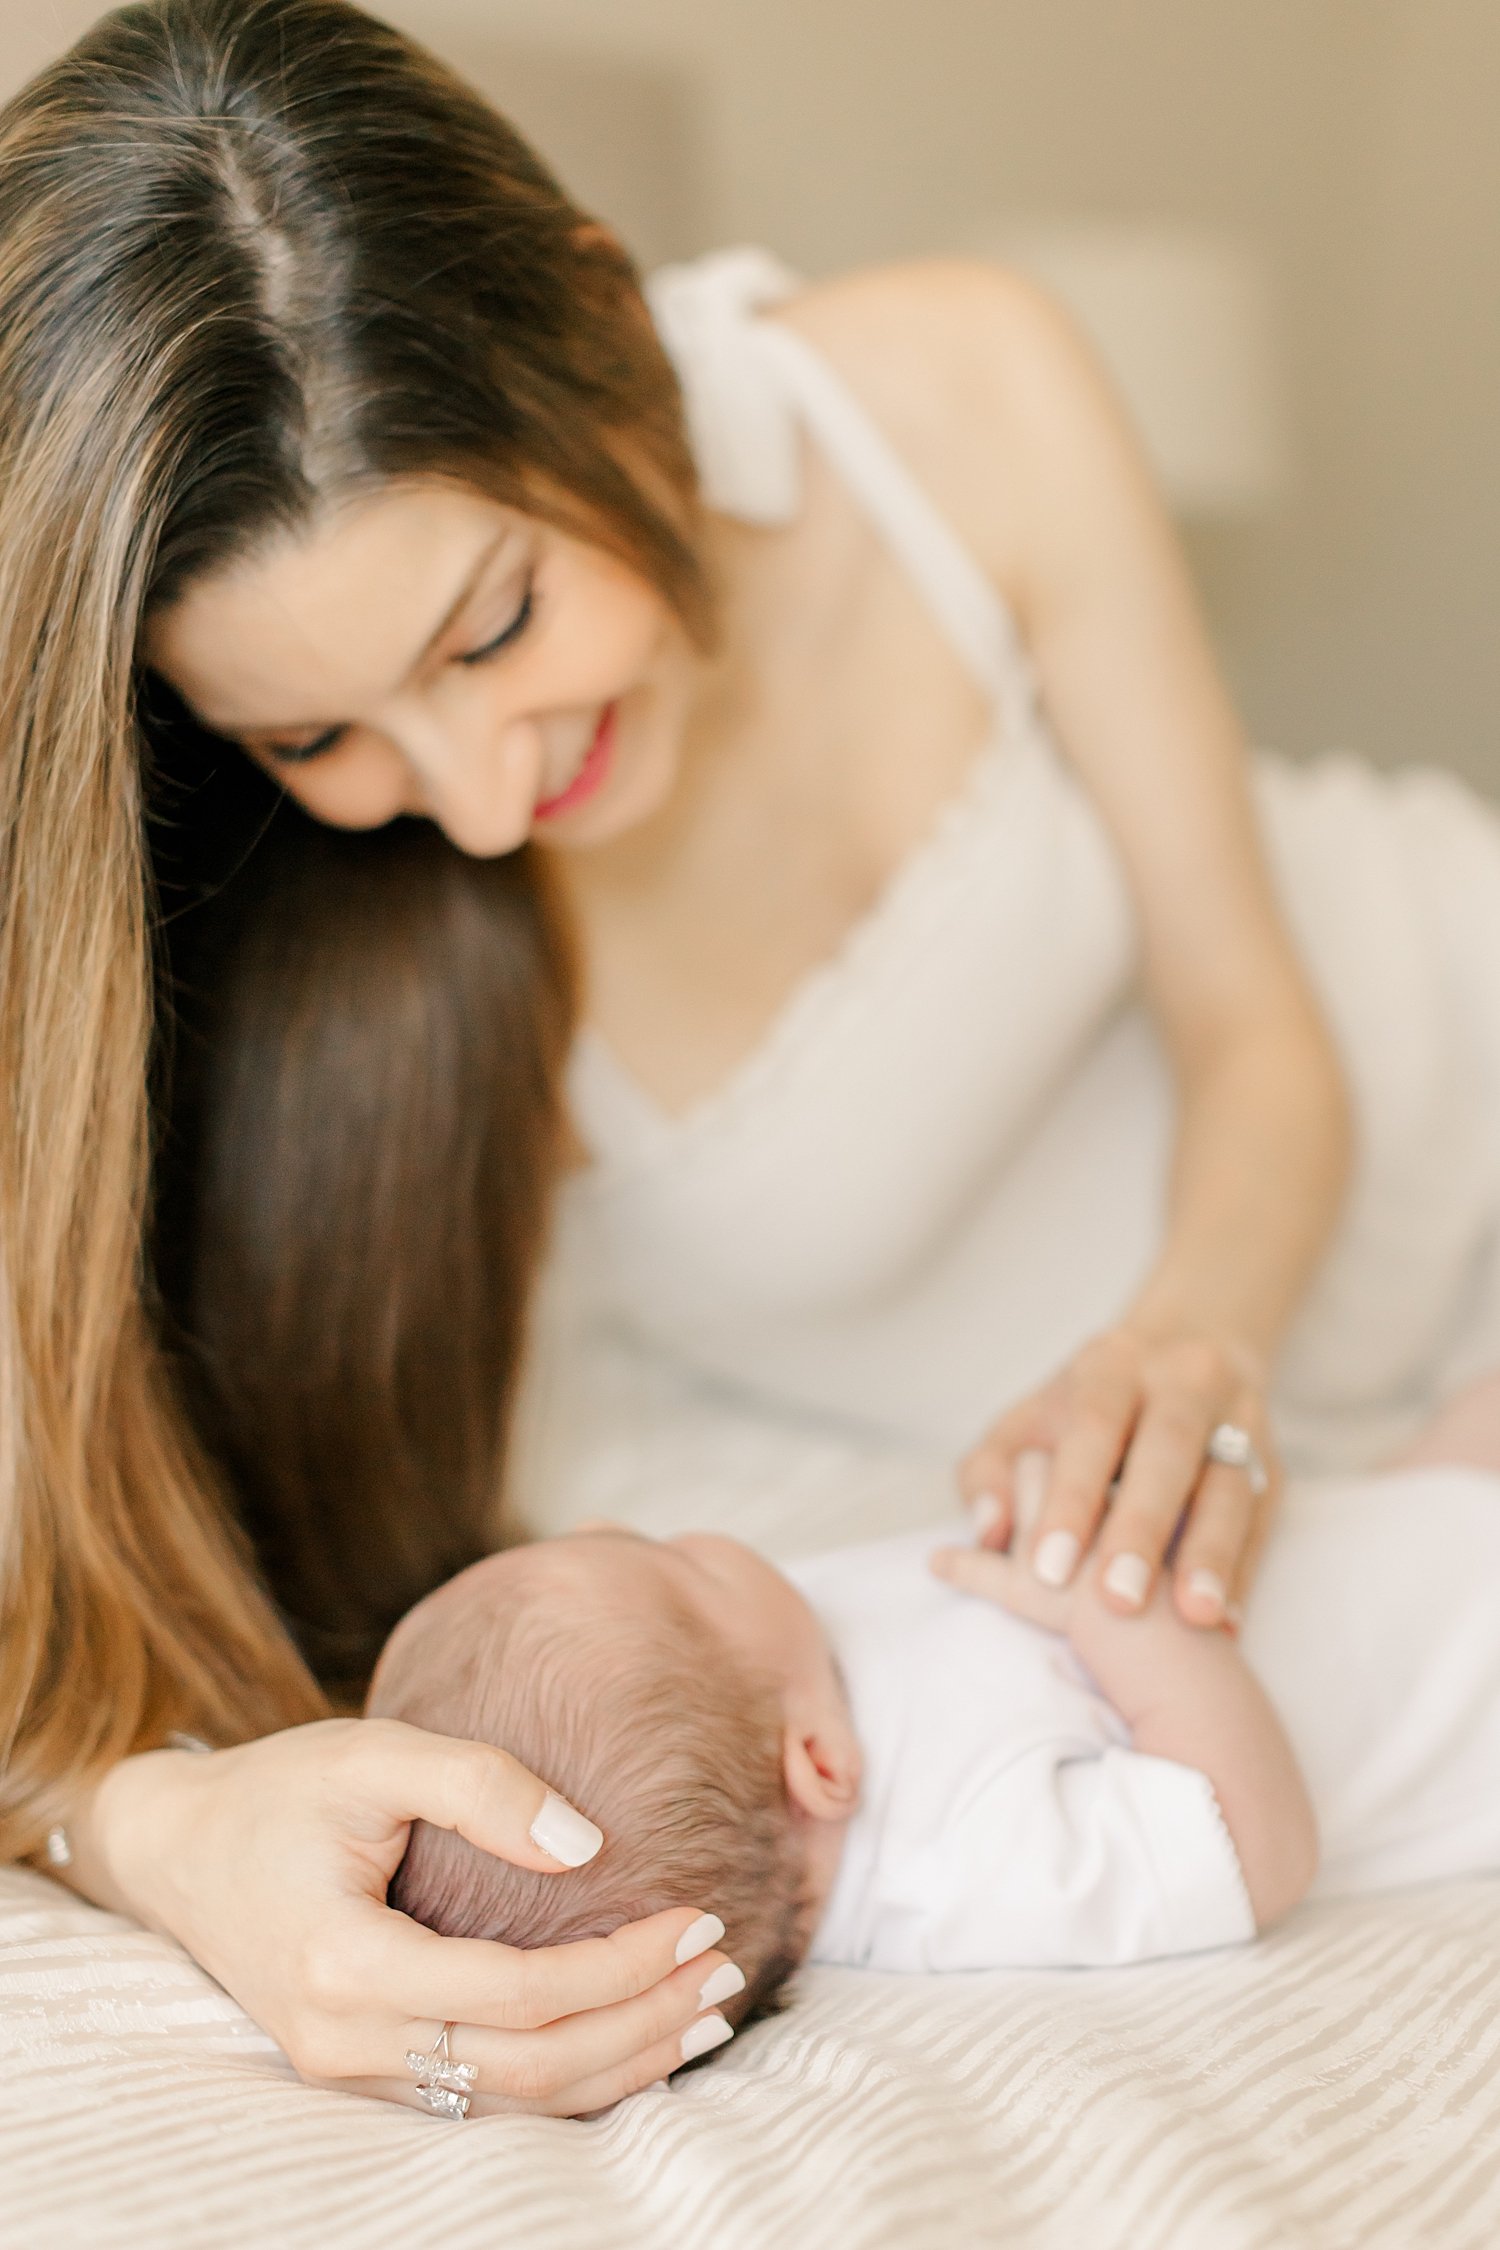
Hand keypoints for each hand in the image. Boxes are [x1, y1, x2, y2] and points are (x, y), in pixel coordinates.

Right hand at [88, 1720, 740, 2115]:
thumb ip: (482, 1785)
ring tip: (705, 2015)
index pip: (522, 1994)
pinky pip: (481, 2101)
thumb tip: (590, 1845)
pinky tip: (629, 2041)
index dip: (622, 1964)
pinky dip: (566, 2079)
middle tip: (726, 1969)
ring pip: (511, 2104)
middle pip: (530, 2069)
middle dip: (642, 2025)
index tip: (698, 1913)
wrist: (180, 1849)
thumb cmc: (282, 1788)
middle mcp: (344, 2042)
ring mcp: (348, 2073)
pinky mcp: (359, 2075)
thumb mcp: (374, 1752)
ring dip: (618, 2066)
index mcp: (347, 1965)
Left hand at [958, 1324, 1280, 1626]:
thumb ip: (990, 1471)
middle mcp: (1183, 1382)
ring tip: (1195, 1618)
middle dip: (1144, 1528)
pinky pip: (1262, 1520)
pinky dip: (1245, 1570)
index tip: (1050, 1569)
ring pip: (1230, 1485)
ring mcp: (1238, 1420)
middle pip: (1169, 1450)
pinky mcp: (1272, 1464)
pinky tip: (1228, 1621)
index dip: (1072, 1496)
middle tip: (1119, 1603)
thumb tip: (987, 1533)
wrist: (1189, 1345)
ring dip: (1212, 1554)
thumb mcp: (1026, 1422)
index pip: (1092, 1426)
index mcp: (1113, 1365)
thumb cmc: (1085, 1407)